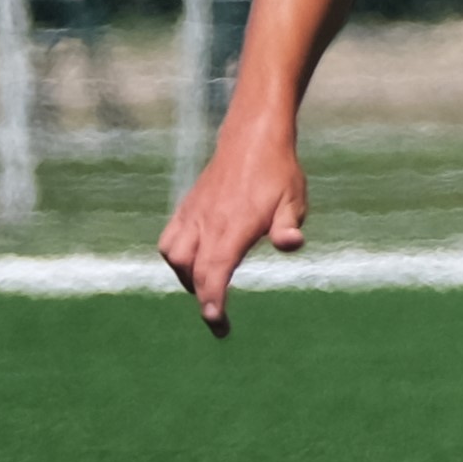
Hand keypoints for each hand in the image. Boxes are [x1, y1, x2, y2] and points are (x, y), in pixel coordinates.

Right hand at [160, 125, 308, 335]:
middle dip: (203, 299)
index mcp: (234, 225)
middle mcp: (207, 223)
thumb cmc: (277, 173)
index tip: (215, 320)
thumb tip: (291, 245)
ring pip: (175, 257)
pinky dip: (175, 259)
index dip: (213, 298)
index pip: (217, 269)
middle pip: (194, 271)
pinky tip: (191, 265)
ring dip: (187, 279)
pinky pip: (169, 241)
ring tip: (205, 290)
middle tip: (217, 321)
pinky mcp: (185, 209)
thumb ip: (288, 226)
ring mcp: (193, 215)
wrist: (251, 140)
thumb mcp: (293, 199)